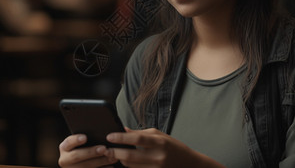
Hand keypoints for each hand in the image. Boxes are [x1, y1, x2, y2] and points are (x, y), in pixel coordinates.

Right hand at [58, 134, 118, 167]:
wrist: (77, 165)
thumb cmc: (83, 149)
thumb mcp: (80, 144)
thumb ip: (86, 138)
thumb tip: (100, 131)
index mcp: (65, 148)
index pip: (68, 142)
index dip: (76, 140)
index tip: (85, 137)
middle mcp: (65, 160)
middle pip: (77, 156)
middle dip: (91, 152)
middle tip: (104, 148)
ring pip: (86, 166)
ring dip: (101, 161)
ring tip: (112, 157)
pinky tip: (111, 166)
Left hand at [104, 128, 225, 167]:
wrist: (189, 164)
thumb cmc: (173, 147)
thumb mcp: (159, 135)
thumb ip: (140, 133)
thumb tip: (123, 130)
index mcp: (160, 142)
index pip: (137, 139)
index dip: (121, 138)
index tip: (109, 136)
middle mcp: (158, 157)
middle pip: (130, 156)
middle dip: (115, 153)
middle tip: (105, 149)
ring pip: (131, 166)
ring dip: (120, 160)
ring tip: (113, 154)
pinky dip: (129, 167)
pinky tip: (124, 162)